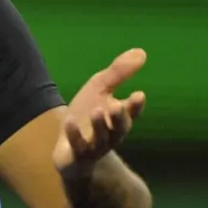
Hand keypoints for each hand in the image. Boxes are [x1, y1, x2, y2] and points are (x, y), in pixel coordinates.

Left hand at [53, 48, 146, 177]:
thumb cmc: (86, 115)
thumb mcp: (99, 89)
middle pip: (120, 128)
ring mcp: (95, 146)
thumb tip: (141, 52)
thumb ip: (118, 73)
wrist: (66, 147)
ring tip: (97, 111)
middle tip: (118, 106)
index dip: (135, 106)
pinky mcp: (78, 155)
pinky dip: (74, 135)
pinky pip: (77, 146)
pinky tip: (69, 122)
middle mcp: (111, 134)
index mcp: (118, 118)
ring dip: (99, 126)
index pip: (132, 112)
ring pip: (101, 139)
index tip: (139, 95)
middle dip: (119, 118)